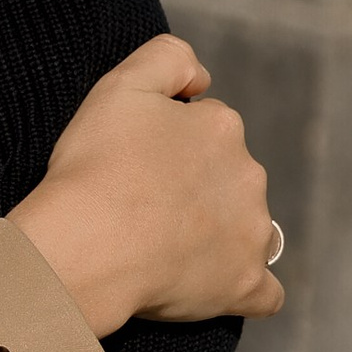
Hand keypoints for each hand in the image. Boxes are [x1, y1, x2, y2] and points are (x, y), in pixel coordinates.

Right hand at [12, 33, 281, 332]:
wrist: (87, 243)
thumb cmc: (95, 165)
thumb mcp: (122, 84)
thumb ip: (168, 58)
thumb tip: (201, 79)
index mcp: (221, 128)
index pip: (207, 129)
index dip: (170, 144)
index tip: (137, 162)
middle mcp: (249, 176)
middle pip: (229, 177)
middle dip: (199, 188)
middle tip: (144, 205)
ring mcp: (252, 234)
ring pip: (246, 228)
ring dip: (218, 233)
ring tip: (162, 247)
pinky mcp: (245, 285)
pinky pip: (264, 292)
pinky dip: (243, 287)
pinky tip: (213, 286)